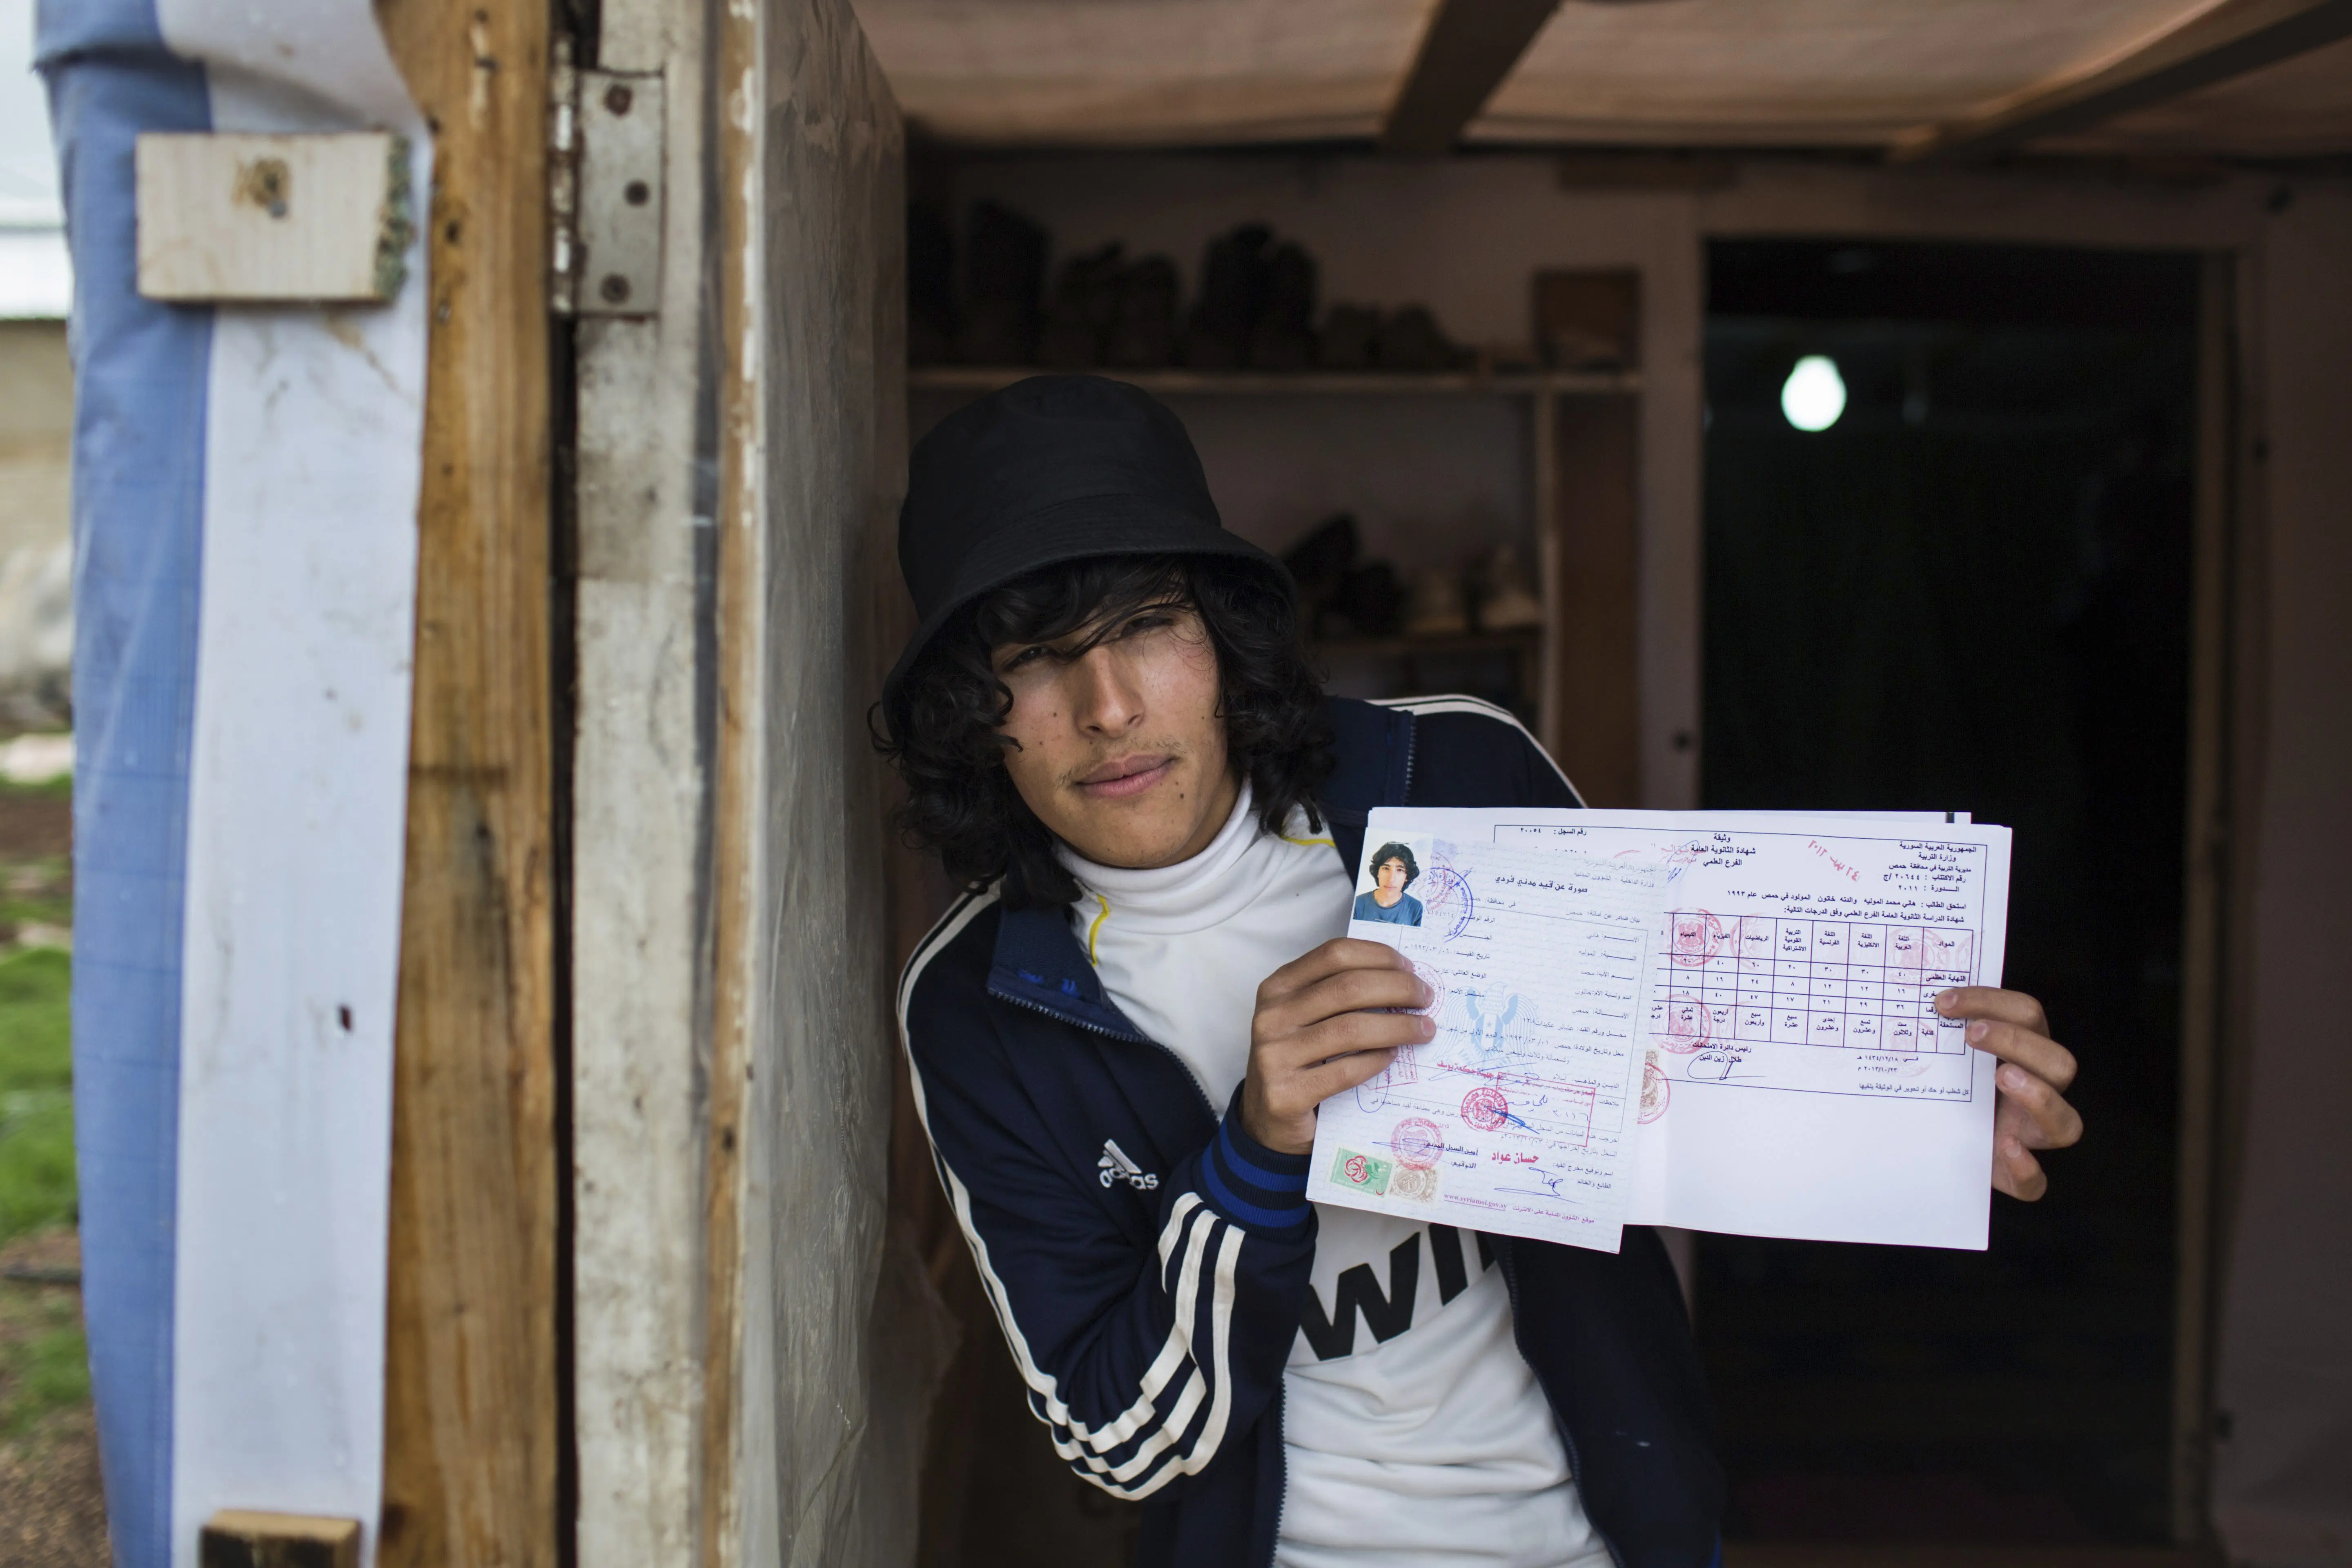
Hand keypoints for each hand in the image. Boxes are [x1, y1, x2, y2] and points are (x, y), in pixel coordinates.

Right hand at [1242, 939, 1433, 1154]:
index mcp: (1278, 987)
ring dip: (1399, 1027)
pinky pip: (1346, 1071)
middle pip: (1349, 987)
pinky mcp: (1286, 1094)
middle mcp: (1271, 1016)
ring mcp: (1274, 1055)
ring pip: (1351, 1028)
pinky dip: (1377, 1060)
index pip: (1335, 954)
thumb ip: (1339, 995)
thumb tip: (1404, 978)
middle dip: (1399, 988)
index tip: (1410, 968)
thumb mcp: (1306, 1016)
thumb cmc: (1299, 1059)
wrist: (1268, 1118)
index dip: (1379, 956)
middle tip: (1426, 998)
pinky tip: (1394, 1056)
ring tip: (1424, 1029)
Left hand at [1937, 986, 2080, 1200]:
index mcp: (2023, 1054)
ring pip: (2066, 1123)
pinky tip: (2004, 1148)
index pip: (2028, 1015)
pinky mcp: (2014, 1175)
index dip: (1993, 1001)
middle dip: (2019, 1042)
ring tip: (2002, 1077)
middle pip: (2059, 1064)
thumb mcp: (1940, 1055)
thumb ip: (1935, 1030)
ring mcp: (2030, 1136)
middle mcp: (2038, 1092)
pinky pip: (2035, 1183)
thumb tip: (1901, 1000)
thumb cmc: (1939, 1084)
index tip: (1943, 1001)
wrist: (1932, 1139)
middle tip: (1972, 1033)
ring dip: (2039, 1097)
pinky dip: (2026, 1168)